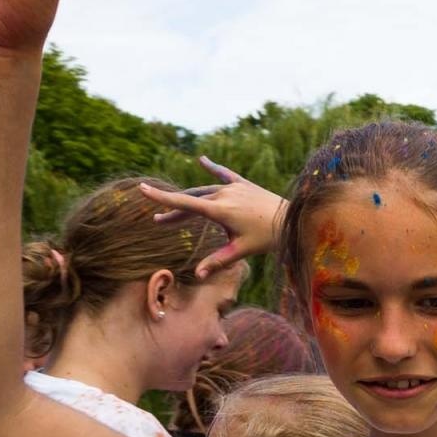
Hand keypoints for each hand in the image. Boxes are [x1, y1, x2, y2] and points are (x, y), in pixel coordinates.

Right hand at [138, 157, 285, 278]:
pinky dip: (213, 168)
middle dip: (175, 212)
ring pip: (205, 191)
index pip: (185, 203)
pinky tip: (201, 159)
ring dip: (190, 199)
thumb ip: (218, 261)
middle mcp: (224, 194)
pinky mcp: (244, 184)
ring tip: (175, 210)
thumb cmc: (268, 238)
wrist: (293, 221)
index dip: (163, 198)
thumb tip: (198, 276)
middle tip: (158, 222)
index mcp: (221, 210)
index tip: (143, 189)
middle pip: (192, 201)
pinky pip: (225, 174)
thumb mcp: (241, 251)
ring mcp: (234, 187)